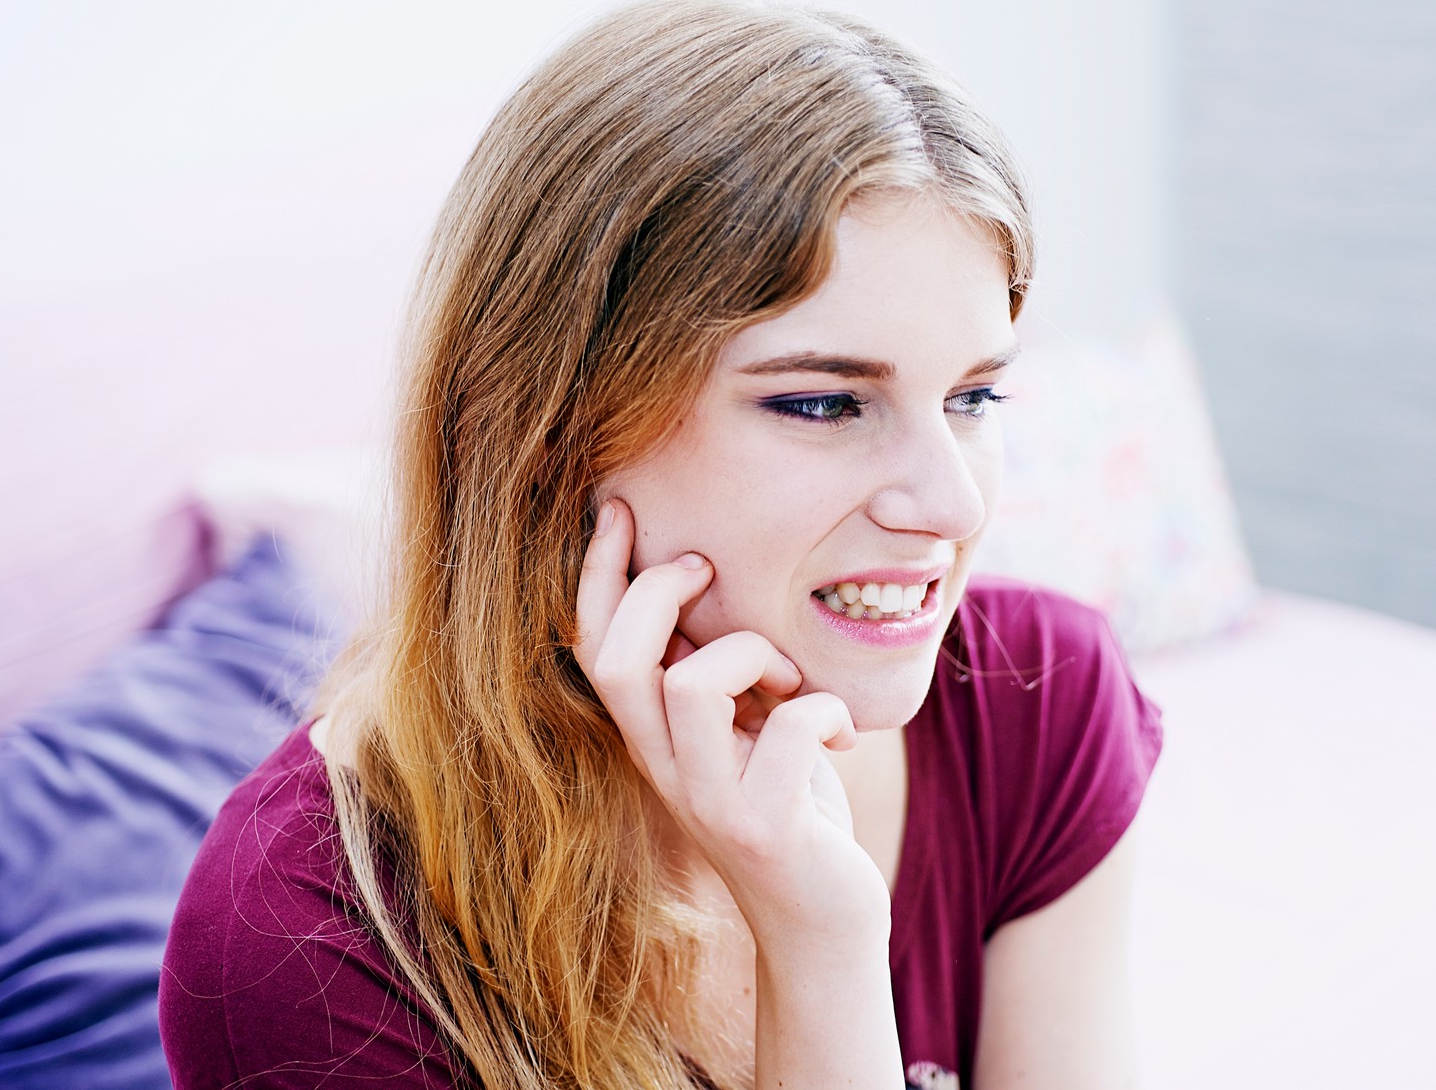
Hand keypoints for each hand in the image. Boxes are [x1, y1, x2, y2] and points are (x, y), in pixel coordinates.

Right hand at [574, 498, 891, 948]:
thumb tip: (721, 591)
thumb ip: (726, 679)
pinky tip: (841, 734)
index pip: (593, 647)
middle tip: (710, 573)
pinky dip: (824, 712)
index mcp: (653, 740)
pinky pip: (787, 731)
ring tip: (788, 681)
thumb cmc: (794, 813)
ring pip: (691, 684)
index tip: (620, 509)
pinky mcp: (766, 827)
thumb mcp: (746, 736)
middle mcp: (664, 771)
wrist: (826, 926)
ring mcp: (710, 802)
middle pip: (619, 661)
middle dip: (659, 591)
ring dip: (752, 654)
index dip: (597, 575)